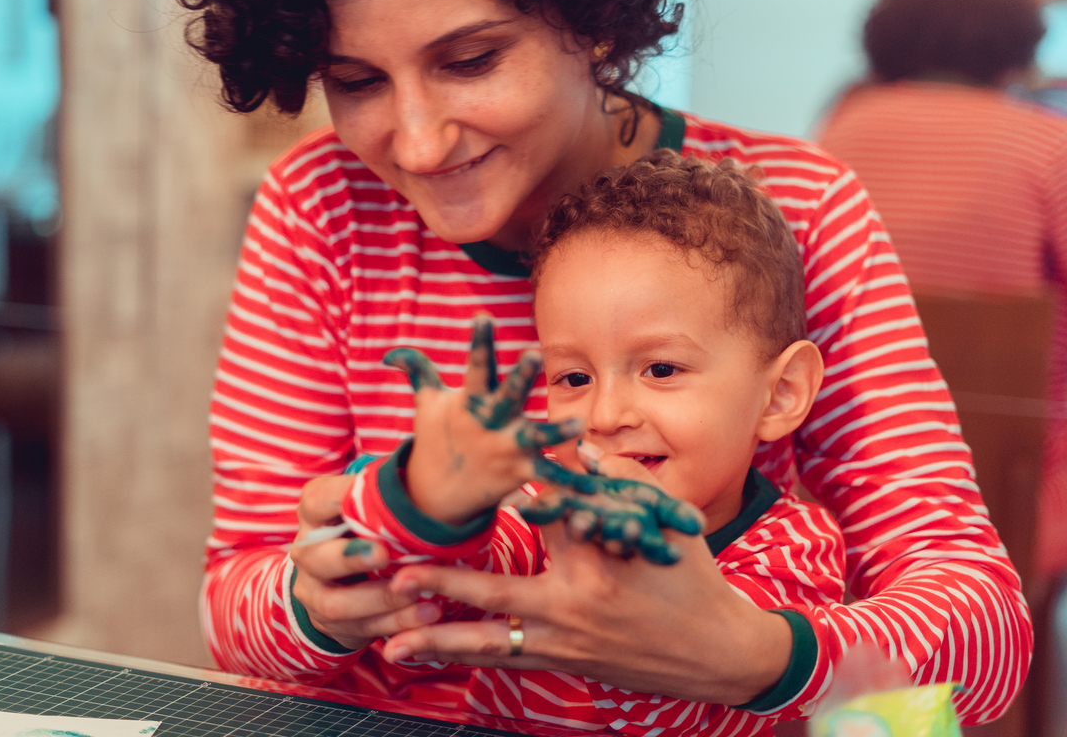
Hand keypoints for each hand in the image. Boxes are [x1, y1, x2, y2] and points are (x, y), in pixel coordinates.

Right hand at [289, 474, 442, 650]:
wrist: (340, 578)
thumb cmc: (368, 527)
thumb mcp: (368, 507)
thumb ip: (386, 495)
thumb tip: (427, 473)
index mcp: (315, 514)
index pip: (317, 500)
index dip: (340, 500)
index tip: (371, 500)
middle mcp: (306, 553)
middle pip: (317, 558)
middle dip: (350, 559)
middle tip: (384, 554)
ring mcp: (315, 593)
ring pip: (338, 604)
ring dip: (382, 599)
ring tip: (422, 595)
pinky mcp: (334, 625)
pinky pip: (364, 629)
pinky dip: (398, 624)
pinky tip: (427, 616)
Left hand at [381, 454, 792, 705]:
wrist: (715, 653)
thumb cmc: (690, 581)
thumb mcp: (663, 524)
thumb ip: (618, 479)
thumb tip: (576, 444)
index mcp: (596, 560)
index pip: (541, 518)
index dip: (507, 493)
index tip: (468, 471)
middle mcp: (572, 604)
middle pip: (494, 594)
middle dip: (441, 587)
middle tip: (396, 578)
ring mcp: (565, 641)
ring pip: (490, 642)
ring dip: (439, 641)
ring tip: (392, 643)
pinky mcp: (565, 662)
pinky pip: (507, 661)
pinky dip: (469, 659)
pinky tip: (437, 657)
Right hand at [383, 316, 582, 524]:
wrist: (437, 495)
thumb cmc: (438, 438)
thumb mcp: (427, 404)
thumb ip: (417, 372)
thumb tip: (389, 353)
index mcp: (471, 402)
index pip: (475, 366)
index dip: (478, 342)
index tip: (482, 316)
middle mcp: (490, 423)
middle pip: (508, 395)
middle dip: (520, 376)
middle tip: (533, 354)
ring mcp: (507, 449)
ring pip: (536, 437)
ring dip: (556, 431)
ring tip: (577, 422)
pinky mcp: (521, 473)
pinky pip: (548, 476)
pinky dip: (569, 482)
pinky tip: (593, 483)